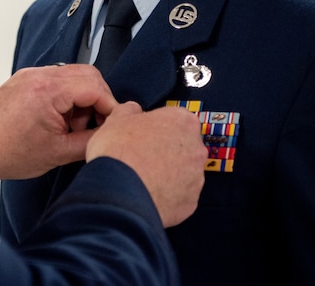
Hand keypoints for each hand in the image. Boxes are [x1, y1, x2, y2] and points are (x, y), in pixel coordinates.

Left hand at [0, 64, 117, 181]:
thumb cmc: (9, 151)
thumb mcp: (58, 153)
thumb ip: (91, 140)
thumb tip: (113, 132)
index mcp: (49, 91)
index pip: (96, 87)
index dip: (110, 107)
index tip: (111, 124)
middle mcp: (41, 75)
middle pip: (89, 75)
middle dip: (99, 100)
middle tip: (93, 125)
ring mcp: (32, 74)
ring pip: (74, 75)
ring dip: (83, 97)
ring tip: (72, 125)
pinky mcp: (27, 78)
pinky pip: (58, 78)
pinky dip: (67, 95)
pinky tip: (60, 118)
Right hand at [86, 103, 204, 226]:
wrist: (119, 192)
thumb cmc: (119, 150)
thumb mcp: (117, 117)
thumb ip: (130, 110)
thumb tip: (133, 111)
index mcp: (183, 121)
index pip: (175, 119)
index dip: (157, 126)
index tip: (143, 134)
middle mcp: (196, 149)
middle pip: (183, 146)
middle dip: (165, 150)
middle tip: (141, 155)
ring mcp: (196, 178)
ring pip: (183, 172)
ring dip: (167, 173)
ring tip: (141, 177)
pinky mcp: (190, 203)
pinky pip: (179, 196)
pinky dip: (166, 195)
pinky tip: (147, 193)